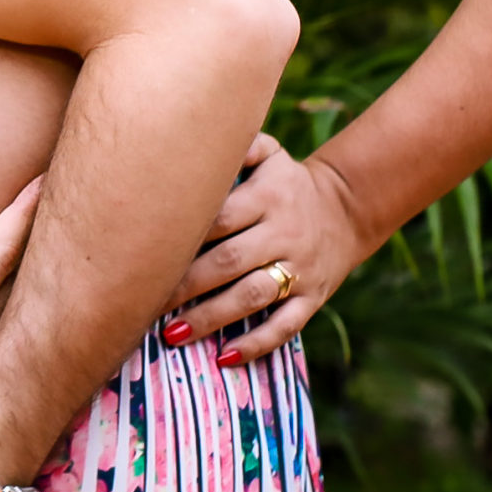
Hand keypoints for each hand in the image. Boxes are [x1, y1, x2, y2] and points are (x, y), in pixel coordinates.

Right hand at [0, 178, 38, 437]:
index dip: (21, 214)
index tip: (45, 180)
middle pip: (20, 284)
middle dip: (40, 240)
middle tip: (61, 202)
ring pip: (18, 314)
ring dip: (31, 277)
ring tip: (49, 243)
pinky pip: (7, 339)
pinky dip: (19, 308)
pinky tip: (20, 297)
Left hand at [164, 134, 366, 362]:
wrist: (348, 207)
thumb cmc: (285, 181)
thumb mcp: (270, 154)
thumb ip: (237, 144)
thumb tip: (188, 133)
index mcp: (267, 197)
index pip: (219, 218)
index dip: (183, 238)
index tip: (143, 253)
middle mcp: (283, 233)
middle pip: (228, 261)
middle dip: (186, 285)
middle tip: (145, 302)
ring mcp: (300, 269)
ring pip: (253, 297)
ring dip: (211, 318)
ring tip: (172, 334)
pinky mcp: (313, 297)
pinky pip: (286, 325)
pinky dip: (256, 344)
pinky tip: (224, 358)